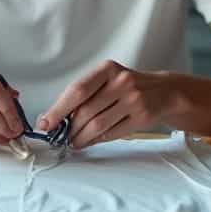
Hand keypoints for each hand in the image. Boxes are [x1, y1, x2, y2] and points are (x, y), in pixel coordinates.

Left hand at [40, 60, 177, 149]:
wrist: (165, 91)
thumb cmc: (129, 86)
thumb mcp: (109, 79)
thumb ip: (86, 94)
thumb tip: (57, 117)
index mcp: (108, 69)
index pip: (77, 90)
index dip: (58, 109)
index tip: (45, 122)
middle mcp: (122, 82)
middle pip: (86, 111)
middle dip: (69, 128)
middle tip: (60, 137)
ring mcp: (134, 100)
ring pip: (98, 125)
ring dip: (81, 138)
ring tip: (73, 142)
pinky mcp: (142, 117)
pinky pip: (112, 133)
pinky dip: (96, 140)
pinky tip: (89, 141)